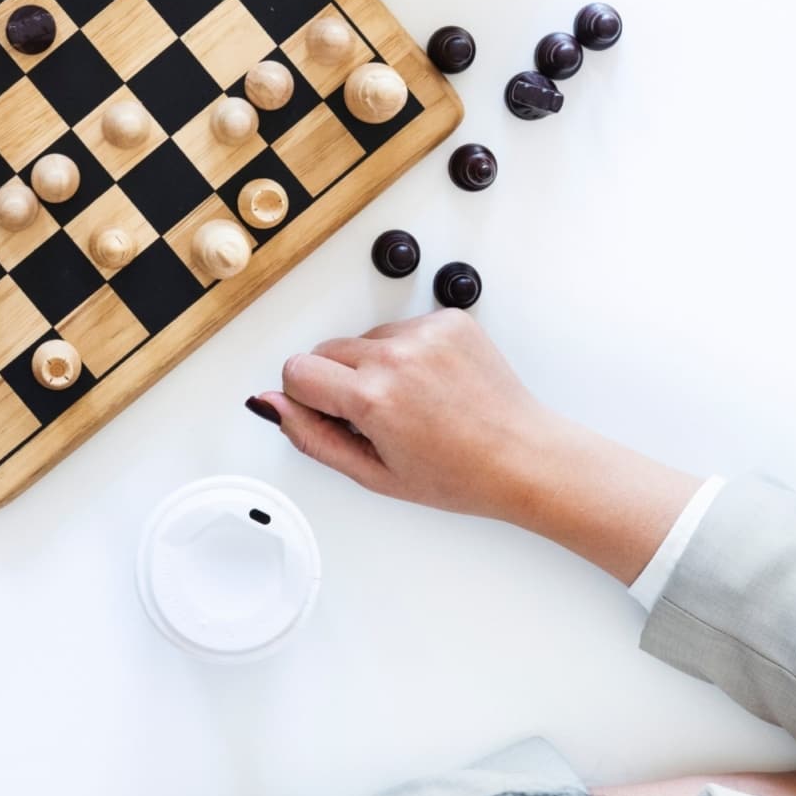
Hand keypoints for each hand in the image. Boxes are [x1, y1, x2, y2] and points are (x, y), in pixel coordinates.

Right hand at [250, 311, 700, 582]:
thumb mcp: (373, 473)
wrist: (524, 457)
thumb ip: (311, 435)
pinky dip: (409, 353)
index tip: (332, 415)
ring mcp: (426, 333)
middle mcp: (397, 356)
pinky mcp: (449, 319)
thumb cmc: (459, 475)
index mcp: (373, 398)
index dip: (307, 398)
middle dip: (339, 382)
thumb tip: (271, 404)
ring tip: (412, 402)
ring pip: (364, 339)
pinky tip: (433, 384)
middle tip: (378, 418)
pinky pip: (402, 328)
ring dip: (374, 366)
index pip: (296, 370)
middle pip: (326, 350)